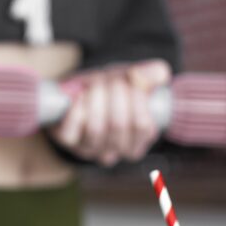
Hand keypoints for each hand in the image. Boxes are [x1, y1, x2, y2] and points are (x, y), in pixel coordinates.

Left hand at [49, 59, 170, 165]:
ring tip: (95, 83)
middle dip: (115, 94)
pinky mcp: (68, 142)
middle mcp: (115, 151)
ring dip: (96, 100)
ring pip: (96, 128)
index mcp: (138, 142)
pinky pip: (71, 133)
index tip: (132, 76)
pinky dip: (75, 111)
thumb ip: (152, 74)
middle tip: (111, 77)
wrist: (81, 91)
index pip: (142, 126)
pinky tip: (79, 96)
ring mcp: (90, 149)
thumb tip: (157, 74)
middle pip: (119, 125)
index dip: (138, 98)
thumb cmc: (113, 89)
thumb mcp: (135, 78)